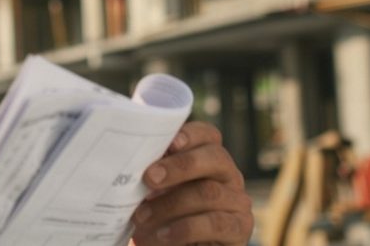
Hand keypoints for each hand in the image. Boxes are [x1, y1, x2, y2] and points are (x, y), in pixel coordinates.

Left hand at [131, 121, 252, 244]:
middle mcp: (228, 175)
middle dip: (180, 166)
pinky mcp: (239, 228)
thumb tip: (130, 158)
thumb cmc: (159, 216)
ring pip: (209, 192)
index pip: (207, 135)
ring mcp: (237, 201)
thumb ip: (151, 172)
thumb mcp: (152, 191)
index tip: (169, 143)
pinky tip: (163, 235)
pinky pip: (216, 223)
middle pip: (214, 157)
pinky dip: (185, 229)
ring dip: (170, 204)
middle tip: (149, 178)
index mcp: (208, 157)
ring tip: (141, 217)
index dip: (190, 135)